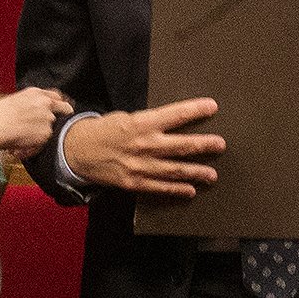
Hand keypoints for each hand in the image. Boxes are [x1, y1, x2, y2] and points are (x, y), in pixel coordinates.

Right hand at [0, 84, 72, 160]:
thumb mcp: (14, 102)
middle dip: (61, 117)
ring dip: (45, 133)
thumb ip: (29, 105)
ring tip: (28, 139)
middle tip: (50, 126)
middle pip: (65, 108)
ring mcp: (47, 118)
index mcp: (35, 93)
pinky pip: (46, 142)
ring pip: (55, 127)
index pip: (56, 96)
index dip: (57, 105)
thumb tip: (34, 113)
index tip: (57, 111)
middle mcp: (45, 103)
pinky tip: (23, 146)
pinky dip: (37, 146)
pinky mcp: (46, 133)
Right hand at [60, 97, 224, 198]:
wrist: (77, 151)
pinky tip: (191, 191)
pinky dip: (177, 190)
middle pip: (181, 146)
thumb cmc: (103, 130)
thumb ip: (148, 123)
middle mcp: (144, 145)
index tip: (212, 106)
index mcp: (141, 124)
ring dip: (196, 172)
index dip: (195, 110)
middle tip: (221, 144)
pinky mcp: (134, 183)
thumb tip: (172, 125)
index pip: (174, 115)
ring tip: (213, 175)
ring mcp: (140, 166)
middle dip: (203, 145)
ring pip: (175, 170)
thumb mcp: (125, 118)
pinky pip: (160, 188)